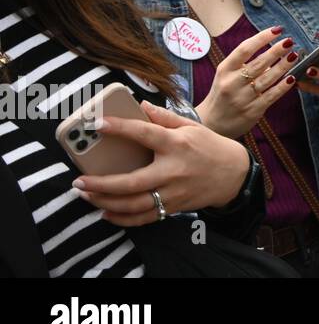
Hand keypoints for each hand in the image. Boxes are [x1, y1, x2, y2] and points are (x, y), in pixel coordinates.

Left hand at [72, 101, 250, 225]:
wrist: (234, 173)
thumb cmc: (210, 146)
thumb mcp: (191, 126)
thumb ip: (164, 117)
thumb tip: (140, 105)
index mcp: (177, 144)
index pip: (145, 133)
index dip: (120, 128)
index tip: (98, 124)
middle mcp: (173, 170)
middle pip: (131, 182)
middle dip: (101, 184)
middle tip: (79, 181)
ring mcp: (173, 192)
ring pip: (134, 204)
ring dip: (106, 202)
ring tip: (86, 195)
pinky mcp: (174, 207)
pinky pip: (144, 217)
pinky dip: (122, 218)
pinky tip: (106, 212)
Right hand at [195, 26, 297, 136]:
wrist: (211, 123)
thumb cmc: (223, 93)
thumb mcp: (227, 74)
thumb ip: (245, 63)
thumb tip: (273, 50)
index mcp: (225, 69)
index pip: (244, 49)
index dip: (261, 38)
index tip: (277, 30)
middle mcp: (232, 83)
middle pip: (258, 63)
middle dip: (276, 51)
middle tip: (289, 41)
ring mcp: (242, 98)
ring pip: (266, 79)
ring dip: (282, 66)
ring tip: (294, 55)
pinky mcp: (252, 111)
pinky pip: (271, 96)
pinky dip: (283, 86)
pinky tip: (292, 78)